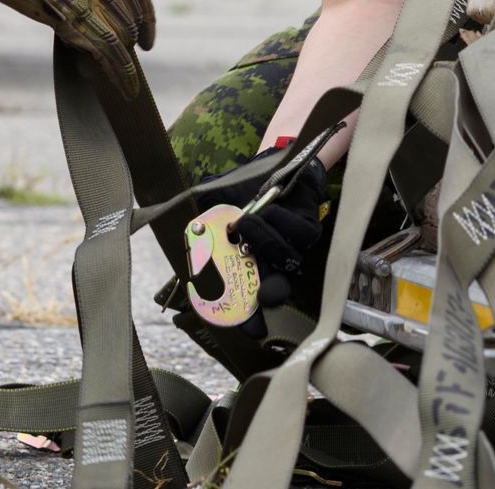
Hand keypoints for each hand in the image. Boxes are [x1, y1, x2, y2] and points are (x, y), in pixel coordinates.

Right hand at [198, 146, 327, 320]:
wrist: (268, 163)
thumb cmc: (236, 188)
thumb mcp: (209, 208)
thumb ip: (197, 232)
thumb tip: (186, 253)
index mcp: (245, 263)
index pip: (248, 300)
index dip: (249, 319)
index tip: (250, 330)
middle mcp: (270, 259)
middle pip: (275, 290)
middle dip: (268, 294)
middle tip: (262, 292)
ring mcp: (291, 245)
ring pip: (284, 258)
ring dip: (262, 241)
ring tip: (244, 222)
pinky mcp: (308, 227)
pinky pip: (298, 233)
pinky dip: (277, 221)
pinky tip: (265, 208)